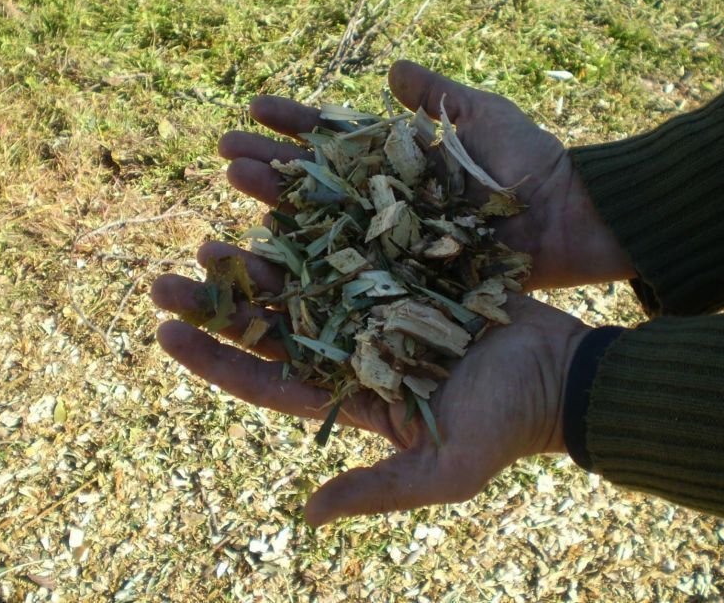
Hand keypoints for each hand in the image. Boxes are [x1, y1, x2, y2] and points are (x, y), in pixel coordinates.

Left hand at [152, 267, 589, 525]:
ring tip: (210, 236)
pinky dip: (311, 231)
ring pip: (300, 283)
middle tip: (163, 279)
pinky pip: (346, 249)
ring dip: (255, 262)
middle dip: (218, 305)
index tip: (165, 333)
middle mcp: (351, 352)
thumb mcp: (445, 470)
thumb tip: (306, 515)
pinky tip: (278, 207)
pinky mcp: (402, 275)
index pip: (265, 380)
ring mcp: (373, 310)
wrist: (561, 371)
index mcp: (349, 398)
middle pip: (270, 326)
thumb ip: (377, 487)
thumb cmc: (506, 426)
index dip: (214, 360)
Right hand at [218, 60, 633, 289]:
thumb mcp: (482, 114)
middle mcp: (384, 202)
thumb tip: (392, 69)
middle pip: (317, 182)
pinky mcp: (402, 276)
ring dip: (277, 206)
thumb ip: (438, 95)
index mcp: (398, 162)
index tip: (256, 107)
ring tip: (234, 188)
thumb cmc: (529, 162)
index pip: (336, 139)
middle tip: (224, 153)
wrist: (566, 220)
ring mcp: (390, 241)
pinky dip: (312, 262)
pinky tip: (271, 250)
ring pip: (323, 223)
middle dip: (271, 165)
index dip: (297, 124)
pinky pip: (351, 268)